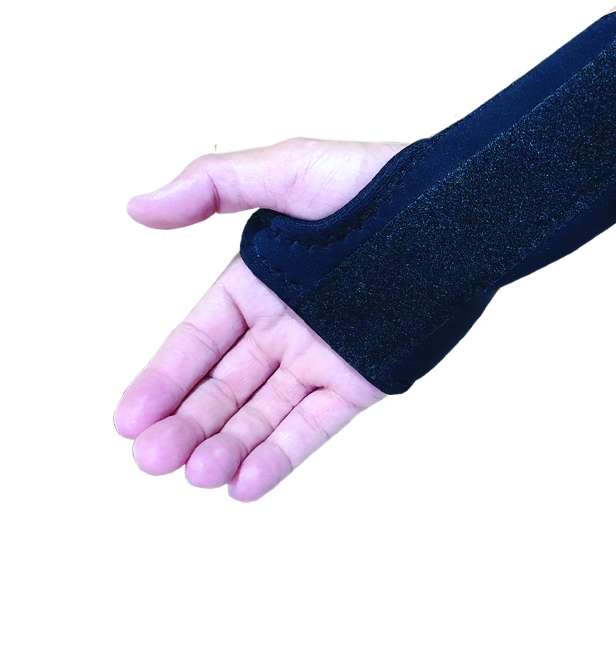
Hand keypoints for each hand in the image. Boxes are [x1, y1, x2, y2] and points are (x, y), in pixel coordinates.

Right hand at [114, 137, 405, 500]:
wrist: (452, 208)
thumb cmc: (370, 180)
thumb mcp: (286, 170)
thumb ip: (211, 186)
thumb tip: (137, 207)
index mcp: (258, 283)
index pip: (197, 340)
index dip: (160, 378)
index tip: (125, 419)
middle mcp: (284, 326)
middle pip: (223, 385)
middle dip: (185, 422)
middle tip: (150, 460)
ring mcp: (323, 356)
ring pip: (263, 411)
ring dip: (227, 445)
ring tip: (194, 475)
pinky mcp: (363, 379)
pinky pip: (314, 423)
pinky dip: (281, 454)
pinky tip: (244, 484)